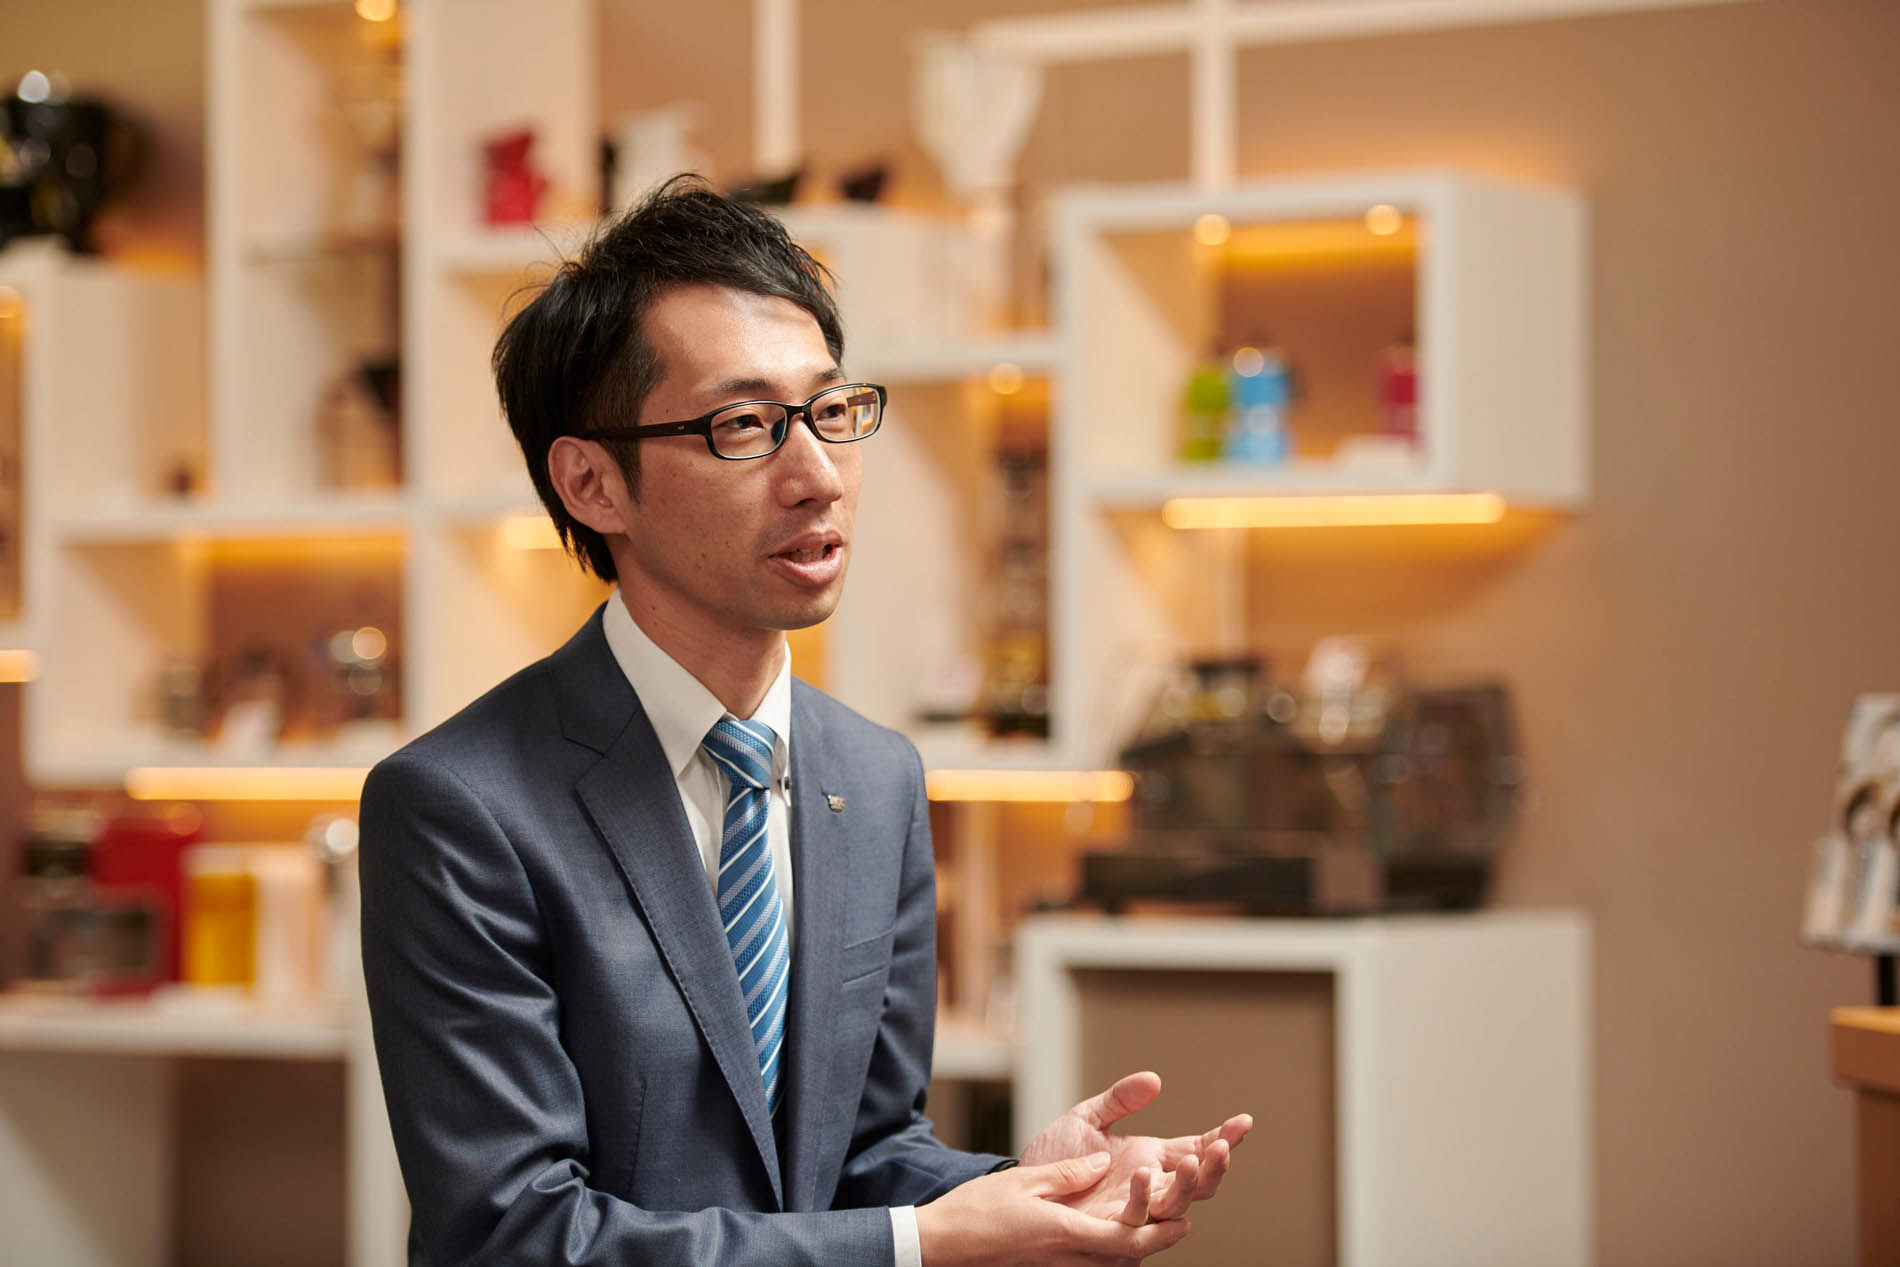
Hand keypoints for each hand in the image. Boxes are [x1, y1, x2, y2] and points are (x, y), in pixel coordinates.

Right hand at [915, 1152, 1191, 1266]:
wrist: (943, 1244)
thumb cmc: (978, 1211)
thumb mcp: (1026, 1182)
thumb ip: (1070, 1174)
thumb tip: (1105, 1162)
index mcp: (1067, 1232)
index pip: (1126, 1239)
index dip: (1159, 1232)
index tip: (1185, 1221)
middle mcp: (1068, 1255)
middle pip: (1126, 1256)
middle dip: (1157, 1242)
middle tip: (1182, 1226)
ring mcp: (1057, 1264)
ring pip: (1110, 1261)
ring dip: (1136, 1244)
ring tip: (1157, 1226)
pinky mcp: (1047, 1264)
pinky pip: (1090, 1260)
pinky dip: (1111, 1249)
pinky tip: (1112, 1235)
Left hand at [1020, 1071, 1251, 1228]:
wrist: (1020, 1187)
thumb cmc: (1054, 1156)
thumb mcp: (1086, 1118)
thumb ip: (1120, 1099)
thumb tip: (1154, 1079)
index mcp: (1150, 1158)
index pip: (1196, 1149)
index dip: (1223, 1138)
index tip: (1244, 1121)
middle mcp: (1149, 1188)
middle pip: (1197, 1184)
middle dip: (1215, 1167)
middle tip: (1222, 1147)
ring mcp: (1133, 1211)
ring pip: (1175, 1206)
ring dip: (1187, 1186)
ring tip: (1189, 1161)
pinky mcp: (1110, 1229)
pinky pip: (1134, 1220)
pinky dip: (1144, 1201)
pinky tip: (1146, 1177)